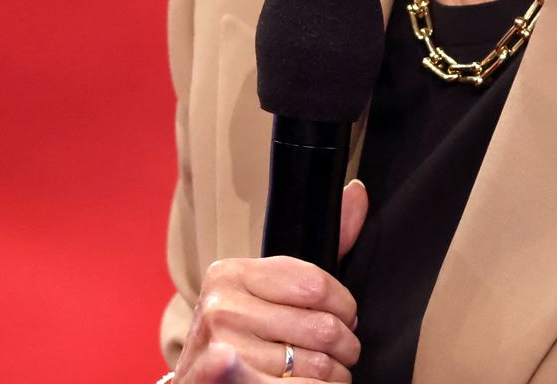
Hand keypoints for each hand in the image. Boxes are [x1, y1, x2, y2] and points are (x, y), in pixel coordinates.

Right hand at [173, 179, 369, 382]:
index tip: (344, 318)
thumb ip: (313, 257)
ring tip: (322, 375)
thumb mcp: (266, 294)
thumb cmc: (242, 339)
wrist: (199, 383)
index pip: (316, 284)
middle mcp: (222, 307)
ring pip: (319, 367)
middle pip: (323, 329)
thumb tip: (358, 192)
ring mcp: (223, 348)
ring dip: (334, 377)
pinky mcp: (227, 381)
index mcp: (231, 273)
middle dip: (344, 348)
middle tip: (339, 355)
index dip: (345, 307)